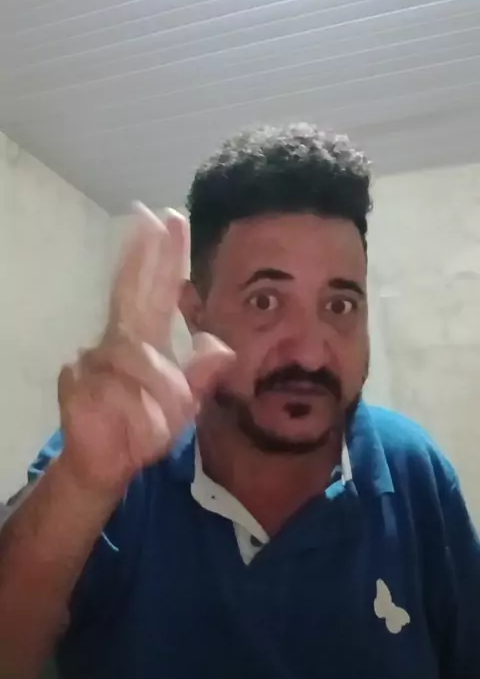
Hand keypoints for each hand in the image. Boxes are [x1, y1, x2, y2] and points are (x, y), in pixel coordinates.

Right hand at [57, 204, 232, 497]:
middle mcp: (119, 338)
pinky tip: (129, 426)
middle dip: (143, 254)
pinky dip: (134, 415)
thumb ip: (202, 375)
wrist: (108, 463)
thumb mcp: (184, 404)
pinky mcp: (76, 380)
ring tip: (164, 423)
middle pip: (131, 290)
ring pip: (139, 359)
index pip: (159, 290)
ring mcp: (94, 357)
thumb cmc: (146, 425)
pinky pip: (116, 390)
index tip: (169, 217)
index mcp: (147, 337)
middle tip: (150, 215)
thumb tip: (221, 347)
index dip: (164, 256)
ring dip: (160, 393)